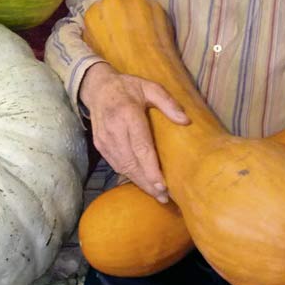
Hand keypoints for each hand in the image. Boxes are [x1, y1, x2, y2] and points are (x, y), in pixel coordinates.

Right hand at [80, 61, 188, 202]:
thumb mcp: (150, 87)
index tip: (162, 185)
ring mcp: (104, 139)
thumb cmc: (128, 87)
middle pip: (131, 163)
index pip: (141, 147)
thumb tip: (186, 120)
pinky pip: (116, 164)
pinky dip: (129, 175)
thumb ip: (168, 102)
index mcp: (128, 114)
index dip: (151, 169)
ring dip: (139, 182)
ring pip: (122, 167)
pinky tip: (141, 182)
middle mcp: (114, 129)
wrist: (98, 87)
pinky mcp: (100, 145)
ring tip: (156, 194)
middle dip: (147, 182)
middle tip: (164, 197)